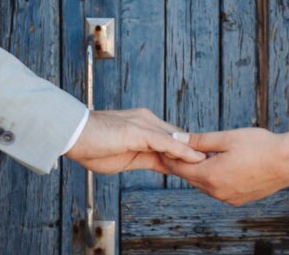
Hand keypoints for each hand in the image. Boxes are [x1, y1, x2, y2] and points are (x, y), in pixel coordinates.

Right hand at [65, 109, 204, 173]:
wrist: (72, 135)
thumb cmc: (94, 146)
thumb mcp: (127, 157)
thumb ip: (148, 159)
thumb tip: (168, 166)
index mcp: (143, 125)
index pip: (171, 139)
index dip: (186, 151)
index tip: (203, 161)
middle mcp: (146, 121)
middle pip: (178, 136)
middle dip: (196, 149)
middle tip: (216, 161)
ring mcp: (143, 125)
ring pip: (175, 139)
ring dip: (194, 151)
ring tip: (212, 161)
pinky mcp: (139, 132)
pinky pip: (165, 143)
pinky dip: (182, 151)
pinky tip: (195, 159)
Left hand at [161, 128, 288, 205]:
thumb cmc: (260, 145)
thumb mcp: (227, 138)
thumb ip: (200, 140)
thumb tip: (177, 139)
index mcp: (211, 176)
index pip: (180, 169)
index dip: (170, 156)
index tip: (163, 146)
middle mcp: (217, 192)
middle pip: (191, 178)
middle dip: (183, 164)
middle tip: (175, 149)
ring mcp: (229, 198)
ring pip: (204, 184)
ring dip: (199, 172)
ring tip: (196, 156)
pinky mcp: (239, 199)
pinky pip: (218, 189)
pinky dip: (214, 178)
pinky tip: (218, 165)